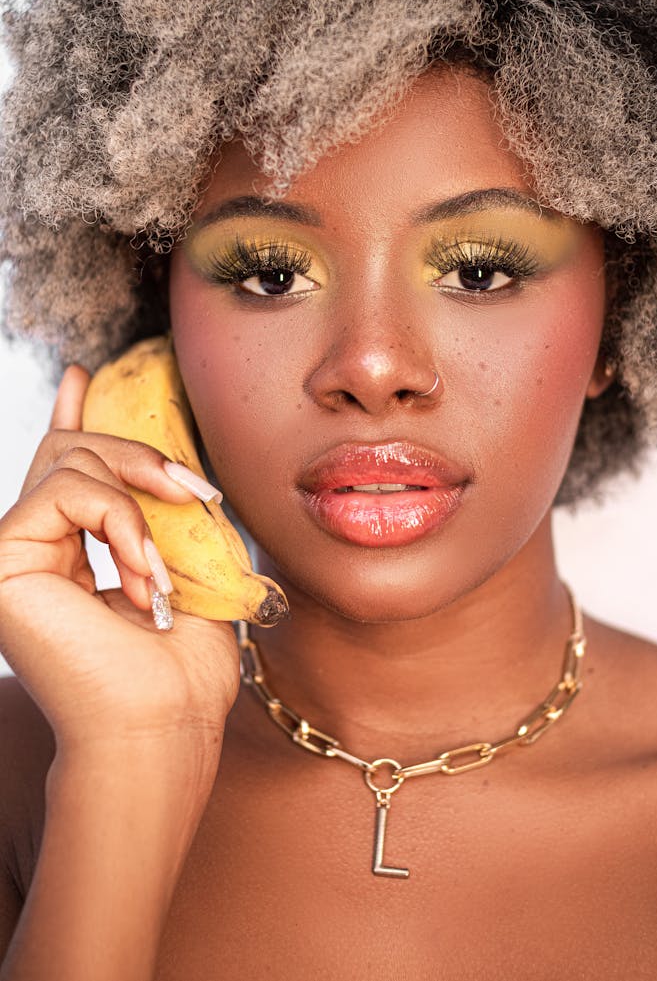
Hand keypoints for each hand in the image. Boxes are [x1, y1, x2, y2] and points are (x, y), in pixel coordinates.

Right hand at [0, 365, 239, 760]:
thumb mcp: (183, 565)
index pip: (64, 469)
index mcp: (73, 554)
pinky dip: (122, 524)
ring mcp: (13, 553)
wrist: (162, 724)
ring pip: (73, 461)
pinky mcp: (2, 558)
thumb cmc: (181, 665)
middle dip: (140, 454)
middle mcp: (36, 550)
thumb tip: (162, 468)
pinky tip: (142, 578)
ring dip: (140, 507)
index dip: (71, 416)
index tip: (80, 375)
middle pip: (74, 450)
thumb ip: (160, 510)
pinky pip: (69, 492)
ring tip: (164, 577)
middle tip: (193, 492)